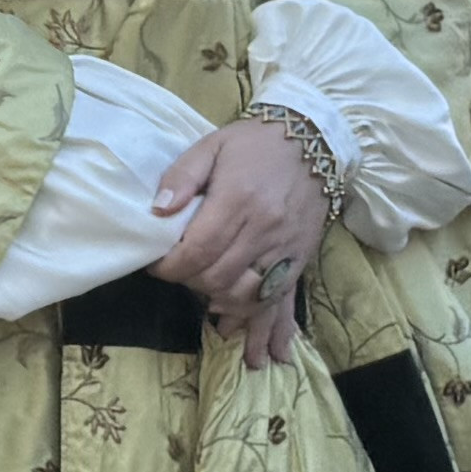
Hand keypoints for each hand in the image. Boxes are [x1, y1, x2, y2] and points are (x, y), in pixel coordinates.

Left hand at [147, 118, 330, 370]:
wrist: (313, 140)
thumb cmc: (255, 143)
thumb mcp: (211, 146)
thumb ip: (182, 177)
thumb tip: (158, 211)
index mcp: (238, 200)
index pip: (198, 250)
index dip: (171, 267)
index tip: (157, 266)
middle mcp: (264, 228)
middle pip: (219, 277)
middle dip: (190, 284)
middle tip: (178, 275)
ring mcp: (285, 247)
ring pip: (248, 295)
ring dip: (220, 303)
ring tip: (204, 300)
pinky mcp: (300, 258)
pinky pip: (278, 299)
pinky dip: (256, 317)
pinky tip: (243, 331)